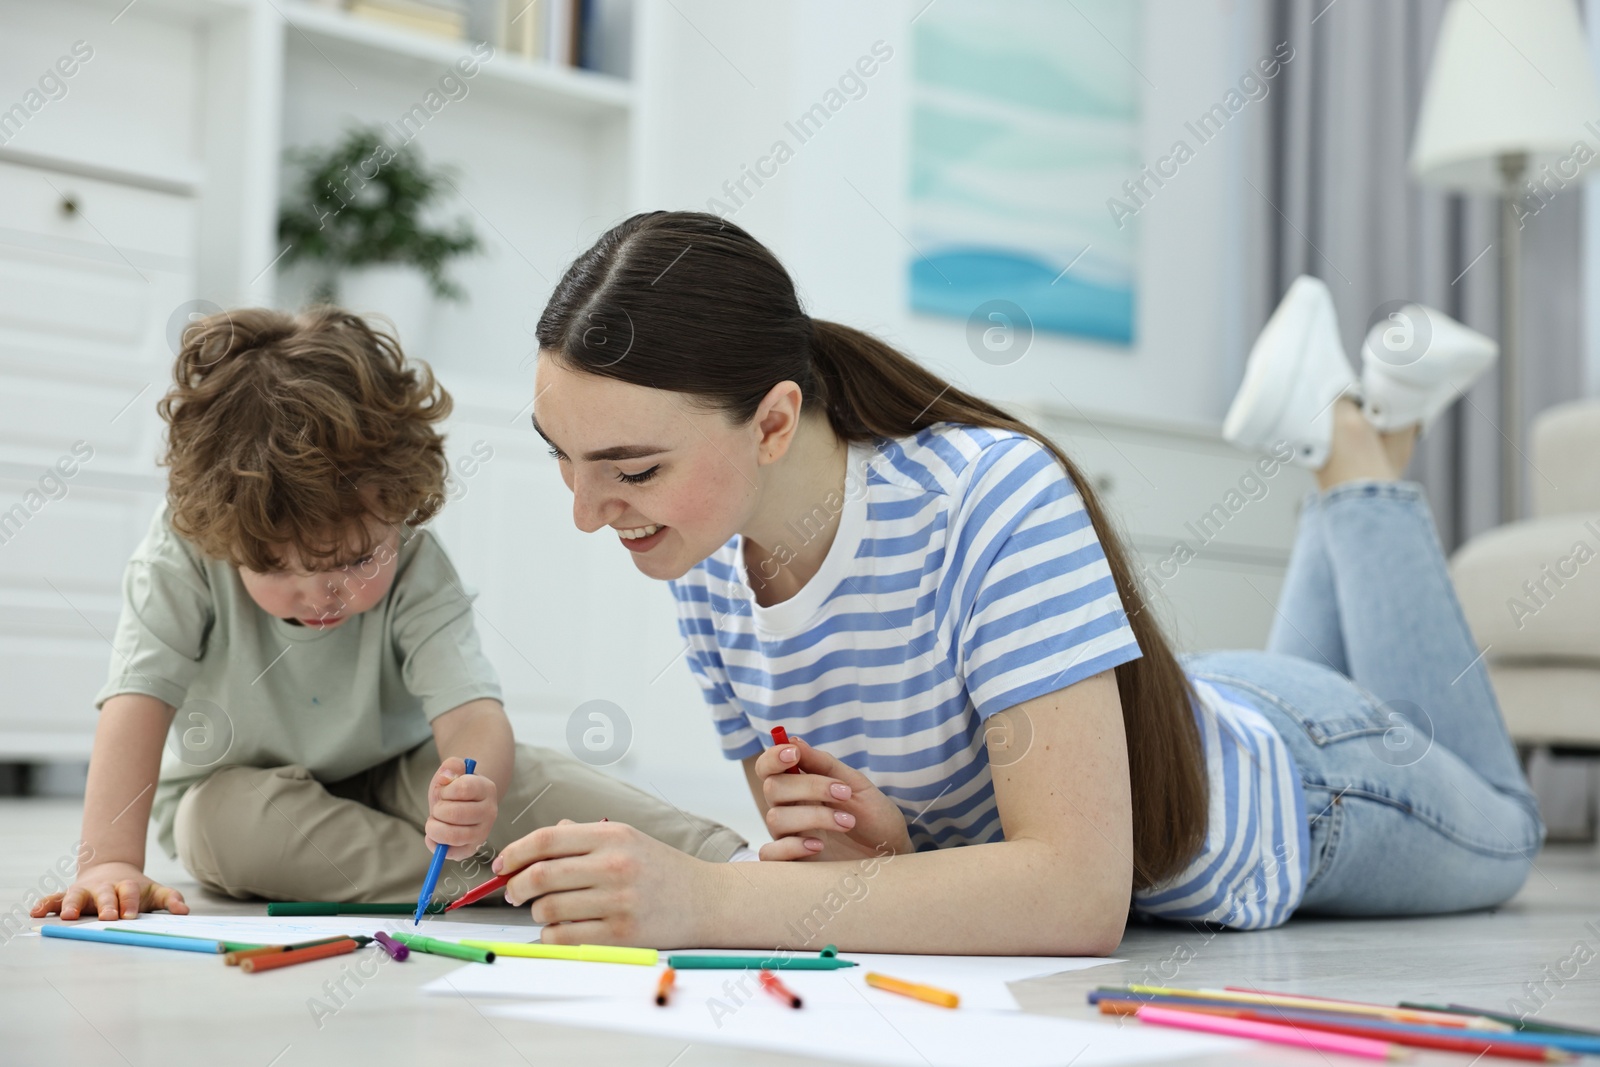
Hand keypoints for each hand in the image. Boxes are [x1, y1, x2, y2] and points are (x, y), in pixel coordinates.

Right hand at [29, 861, 188, 920]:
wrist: (113, 870)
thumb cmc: (136, 890)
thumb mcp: (155, 892)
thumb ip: (170, 899)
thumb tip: (185, 912)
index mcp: (126, 887)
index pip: (130, 893)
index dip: (130, 904)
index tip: (130, 916)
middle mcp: (104, 888)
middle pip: (105, 895)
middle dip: (106, 905)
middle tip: (107, 917)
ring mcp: (86, 891)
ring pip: (77, 895)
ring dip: (72, 905)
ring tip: (68, 916)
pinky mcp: (69, 895)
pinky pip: (55, 898)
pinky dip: (45, 904)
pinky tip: (35, 912)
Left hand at [425, 757, 496, 859]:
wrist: (463, 804)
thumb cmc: (455, 789)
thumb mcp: (452, 772)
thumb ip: (451, 766)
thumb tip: (446, 776)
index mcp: (487, 789)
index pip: (463, 788)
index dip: (446, 790)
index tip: (444, 790)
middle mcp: (490, 812)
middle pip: (455, 814)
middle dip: (438, 810)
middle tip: (438, 808)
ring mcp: (482, 833)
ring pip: (453, 835)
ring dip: (434, 828)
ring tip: (434, 821)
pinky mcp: (472, 849)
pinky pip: (450, 852)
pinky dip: (435, 844)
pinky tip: (434, 835)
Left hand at [493, 820, 710, 946]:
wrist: (706, 900)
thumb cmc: (660, 870)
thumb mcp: (626, 839)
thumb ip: (580, 838)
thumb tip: (531, 849)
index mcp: (612, 836)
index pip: (546, 840)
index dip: (514, 852)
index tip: (502, 864)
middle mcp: (614, 866)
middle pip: (540, 876)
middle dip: (516, 886)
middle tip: (514, 892)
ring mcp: (617, 902)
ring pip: (548, 909)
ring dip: (537, 912)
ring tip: (548, 910)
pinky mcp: (619, 935)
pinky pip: (563, 937)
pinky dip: (552, 935)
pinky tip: (562, 928)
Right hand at [757, 735, 913, 861]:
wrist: (892, 852)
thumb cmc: (874, 816)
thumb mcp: (857, 785)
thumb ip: (824, 764)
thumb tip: (793, 740)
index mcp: (800, 785)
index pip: (768, 768)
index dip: (773, 757)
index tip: (794, 754)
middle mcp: (789, 809)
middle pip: (772, 788)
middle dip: (809, 787)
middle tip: (844, 793)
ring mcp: (789, 836)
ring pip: (775, 818)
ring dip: (813, 816)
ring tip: (847, 823)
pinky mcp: (793, 863)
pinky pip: (770, 854)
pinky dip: (791, 846)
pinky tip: (818, 846)